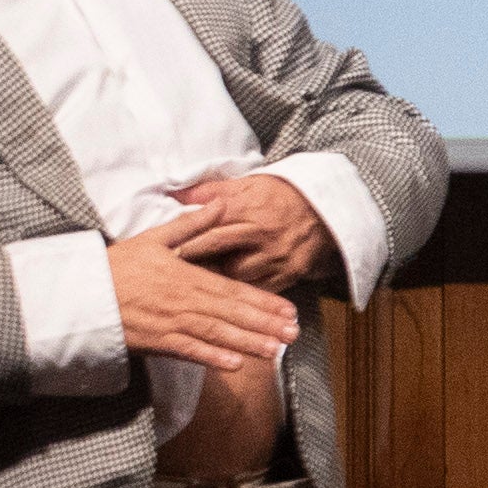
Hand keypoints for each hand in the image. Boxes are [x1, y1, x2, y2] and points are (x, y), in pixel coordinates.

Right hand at [102, 216, 298, 375]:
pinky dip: (211, 358)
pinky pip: (188, 351)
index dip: (264, 301)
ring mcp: (171, 322)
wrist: (79, 291)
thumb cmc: (117, 265)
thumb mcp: (153, 238)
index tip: (288, 310)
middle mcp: (184, 300)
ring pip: (217, 334)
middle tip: (293, 334)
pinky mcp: (155, 341)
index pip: (234, 289)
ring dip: (247, 343)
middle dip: (265, 325)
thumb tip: (221, 204)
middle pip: (232, 314)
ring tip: (275, 351)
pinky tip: (235, 365)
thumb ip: (191, 225)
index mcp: (187, 275)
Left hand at [162, 170, 333, 291]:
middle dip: (194, 270)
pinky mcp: (291, 273)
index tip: (163, 257)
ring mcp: (277, 257)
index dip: (184, 245)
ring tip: (195, 294)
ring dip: (217, 285)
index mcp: (249, 211)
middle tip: (171, 281)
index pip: (209, 232)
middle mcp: (262, 236)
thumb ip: (210, 191)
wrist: (324, 209)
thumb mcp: (247, 185)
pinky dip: (244, 296)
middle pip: (221, 259)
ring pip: (239, 279)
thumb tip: (174, 194)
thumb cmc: (280, 195)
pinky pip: (261, 290)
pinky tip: (228, 302)